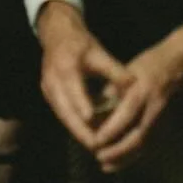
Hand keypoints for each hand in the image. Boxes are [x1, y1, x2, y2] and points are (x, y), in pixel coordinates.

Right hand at [36, 2, 130, 153]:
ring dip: (77, 132)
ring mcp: (49, 91)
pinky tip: (87, 136)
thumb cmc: (80, 43)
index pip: (74, 89)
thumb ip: (114, 70)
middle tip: (96, 146)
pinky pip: (62, 114)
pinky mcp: (50, 97)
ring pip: (63, 117)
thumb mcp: (98, 52)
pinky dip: (74, 126)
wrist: (57, 36)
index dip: (82, 104)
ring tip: (94, 146)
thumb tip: (133, 83)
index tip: (91, 119)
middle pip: (65, 111)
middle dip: (79, 130)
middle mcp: (53, 82)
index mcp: (65, 67)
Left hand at [90, 22, 182, 168]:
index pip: (127, 114)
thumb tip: (96, 105)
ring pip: (144, 143)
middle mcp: (153, 107)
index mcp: (144, 90)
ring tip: (106, 166)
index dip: (112, 129)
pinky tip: (121, 161)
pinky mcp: (164, 123)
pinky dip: (134, 154)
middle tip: (99, 158)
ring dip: (125, 158)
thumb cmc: (152, 63)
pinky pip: (149, 143)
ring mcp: (162, 117)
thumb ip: (114, 87)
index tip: (97, 141)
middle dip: (118, 151)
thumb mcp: (131, 68)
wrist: (182, 65)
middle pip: (137, 135)